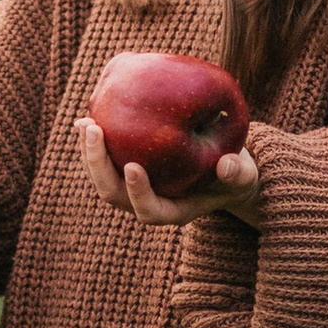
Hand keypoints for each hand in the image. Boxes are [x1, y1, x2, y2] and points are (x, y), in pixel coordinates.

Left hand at [73, 118, 258, 228]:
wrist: (223, 167)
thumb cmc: (235, 173)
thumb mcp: (244, 174)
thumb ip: (237, 172)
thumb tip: (228, 166)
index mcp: (173, 210)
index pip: (149, 210)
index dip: (137, 193)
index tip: (132, 166)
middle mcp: (147, 203)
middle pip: (113, 194)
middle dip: (99, 165)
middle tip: (95, 131)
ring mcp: (133, 188)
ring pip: (102, 178)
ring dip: (89, 153)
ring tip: (84, 123)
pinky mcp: (126, 169)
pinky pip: (105, 159)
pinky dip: (95, 140)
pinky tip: (86, 117)